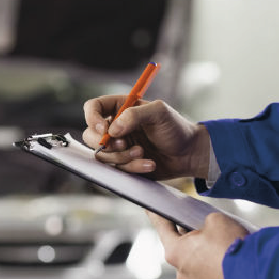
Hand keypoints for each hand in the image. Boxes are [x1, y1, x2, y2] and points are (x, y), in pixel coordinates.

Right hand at [83, 95, 209, 179]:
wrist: (188, 154)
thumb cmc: (176, 128)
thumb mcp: (160, 113)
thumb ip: (135, 115)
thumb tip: (113, 129)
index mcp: (120, 108)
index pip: (93, 108)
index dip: (92, 118)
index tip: (104, 129)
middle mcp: (115, 127)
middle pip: (90, 135)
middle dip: (106, 144)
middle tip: (124, 144)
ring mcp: (117, 147)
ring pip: (102, 156)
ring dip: (122, 157)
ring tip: (142, 153)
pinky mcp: (123, 164)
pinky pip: (117, 170)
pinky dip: (133, 168)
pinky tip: (149, 163)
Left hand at [147, 211, 248, 278]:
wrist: (255, 276)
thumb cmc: (231, 247)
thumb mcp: (215, 219)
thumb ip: (204, 220)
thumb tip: (207, 227)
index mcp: (174, 251)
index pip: (162, 227)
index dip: (156, 214)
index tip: (149, 208)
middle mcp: (181, 269)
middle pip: (178, 243)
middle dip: (185, 230)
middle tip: (192, 218)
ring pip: (193, 256)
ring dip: (201, 245)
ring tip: (215, 234)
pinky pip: (206, 266)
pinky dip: (211, 257)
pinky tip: (223, 248)